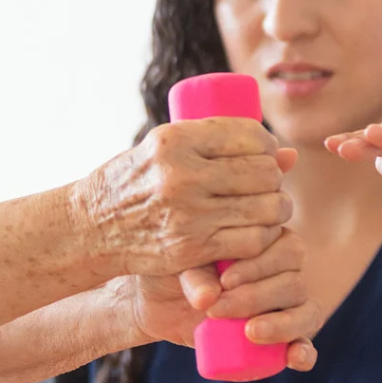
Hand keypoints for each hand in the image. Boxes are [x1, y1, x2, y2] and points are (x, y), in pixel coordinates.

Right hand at [69, 120, 296, 277]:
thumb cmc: (134, 181)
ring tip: (268, 208)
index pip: (249, 135)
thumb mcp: (164, 149)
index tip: (267, 155)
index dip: (268, 145)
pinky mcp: (191, 247)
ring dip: (276, 209)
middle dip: (274, 179)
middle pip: (263, 172)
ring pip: (265, 208)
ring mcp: (188, 213)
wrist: (92, 225)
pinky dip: (263, 237)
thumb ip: (219, 147)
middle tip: (267, 186)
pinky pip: (252, 240)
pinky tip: (256, 231)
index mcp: (175, 139)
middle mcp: (182, 173)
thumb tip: (290, 155)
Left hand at [108, 228, 322, 370]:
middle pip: (295, 283)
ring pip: (306, 312)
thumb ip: (195, 274)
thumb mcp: (179, 265)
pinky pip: (304, 344)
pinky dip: (304, 352)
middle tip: (217, 309)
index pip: (287, 248)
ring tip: (249, 332)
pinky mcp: (280, 338)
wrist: (156, 301)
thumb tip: (209, 298)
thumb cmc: (172, 270)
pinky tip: (295, 357)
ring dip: (281, 325)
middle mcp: (286, 271)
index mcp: (269, 241)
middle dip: (257, 298)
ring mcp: (287, 305)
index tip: (225, 280)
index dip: (259, 266)